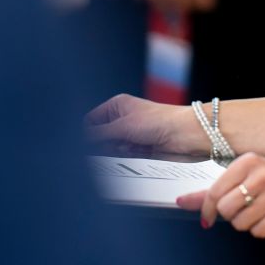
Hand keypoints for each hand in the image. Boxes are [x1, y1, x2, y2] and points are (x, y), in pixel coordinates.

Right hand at [85, 94, 206, 155]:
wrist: (187, 135)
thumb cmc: (161, 121)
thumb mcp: (123, 127)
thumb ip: (97, 136)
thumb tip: (77, 142)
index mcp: (117, 106)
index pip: (90, 120)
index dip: (85, 133)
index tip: (82, 146)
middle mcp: (122, 120)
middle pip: (98, 136)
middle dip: (101, 144)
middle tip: (106, 148)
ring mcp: (130, 136)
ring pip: (110, 149)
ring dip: (114, 152)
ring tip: (128, 147)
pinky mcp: (139, 150)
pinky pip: (122, 157)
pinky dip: (123, 158)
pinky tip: (131, 154)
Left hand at [178, 149, 264, 238]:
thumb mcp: (242, 174)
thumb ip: (212, 189)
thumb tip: (181, 202)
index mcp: (247, 162)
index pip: (215, 191)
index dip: (206, 209)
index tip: (206, 218)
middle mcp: (261, 176)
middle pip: (226, 210)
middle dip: (229, 215)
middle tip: (241, 208)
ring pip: (241, 224)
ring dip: (245, 223)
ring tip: (257, 211)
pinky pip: (258, 232)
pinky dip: (259, 229)